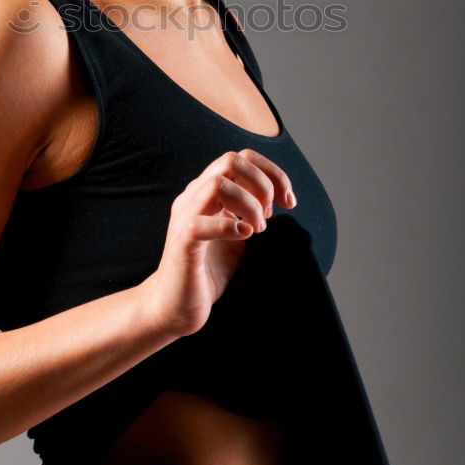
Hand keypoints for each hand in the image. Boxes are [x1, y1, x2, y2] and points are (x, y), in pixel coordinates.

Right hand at [142, 148, 296, 337]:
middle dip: (262, 185)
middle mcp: (194, 197)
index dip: (272, 173)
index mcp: (207, 191)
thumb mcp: (239, 233)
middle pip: (231, 161)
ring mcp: (185, 217)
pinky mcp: (182, 242)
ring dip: (248, 205)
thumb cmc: (209, 270)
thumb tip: (282, 199)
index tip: (289, 201)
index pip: (241, 158)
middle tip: (269, 216)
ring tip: (256, 230)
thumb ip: (252, 212)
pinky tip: (243, 237)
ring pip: (218, 184)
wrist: (176, 306)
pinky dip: (229, 227)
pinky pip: (201, 223)